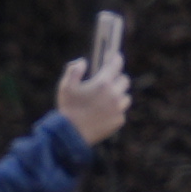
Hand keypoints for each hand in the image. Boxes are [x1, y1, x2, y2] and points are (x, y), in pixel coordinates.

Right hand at [56, 8, 131, 146]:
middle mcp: (114, 94)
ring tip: (106, 100)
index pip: (116, 65)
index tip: (116, 57)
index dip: (116, 59)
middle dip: (117, 79)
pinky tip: (103, 114)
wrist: (71, 135)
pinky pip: (121, 112)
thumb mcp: (65, 86)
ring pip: (125, 97)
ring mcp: (118, 108)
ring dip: (118, 96)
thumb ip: (74, 69)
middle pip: (124, 80)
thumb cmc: (67, 108)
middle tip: (108, 83)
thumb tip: (83, 62)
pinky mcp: (119, 121)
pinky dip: (115, 111)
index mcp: (102, 83)